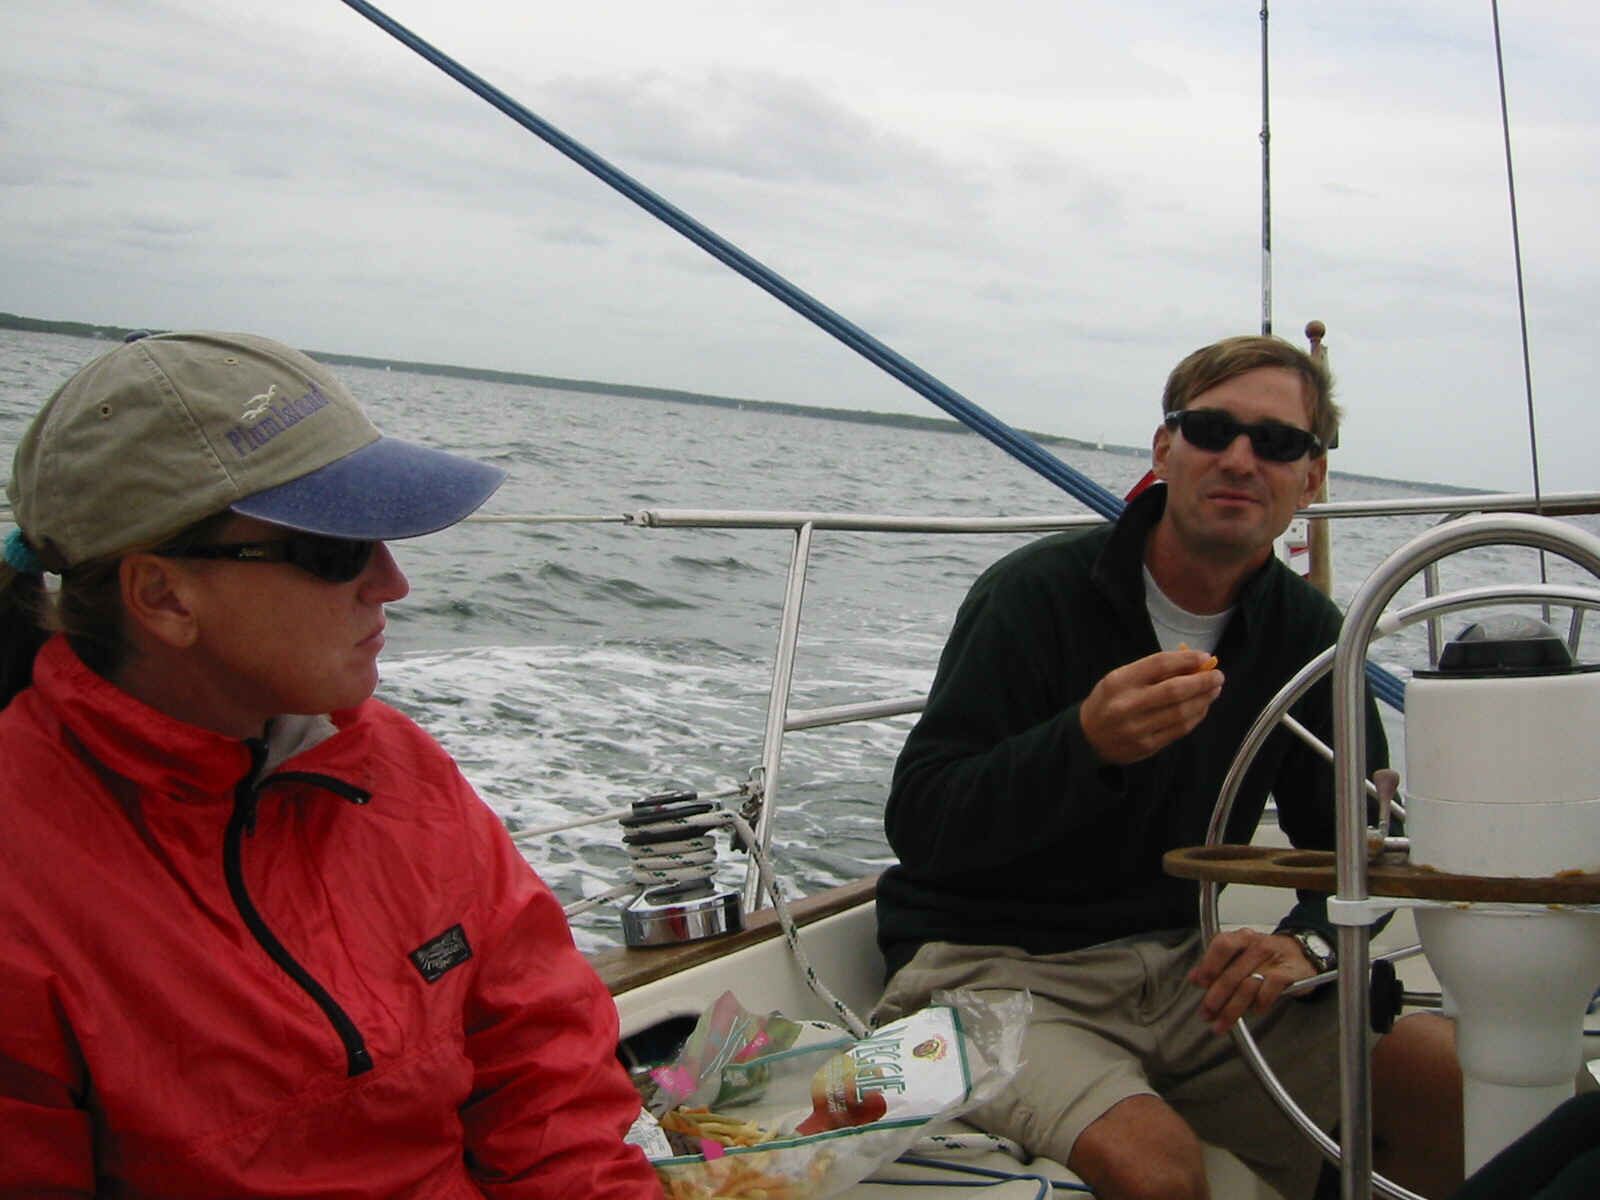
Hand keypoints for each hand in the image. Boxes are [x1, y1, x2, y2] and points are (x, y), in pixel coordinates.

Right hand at [1079, 650, 1222, 764]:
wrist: (1088, 737)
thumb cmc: (1109, 701)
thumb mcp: (1122, 678)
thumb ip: (1153, 671)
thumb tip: (1192, 664)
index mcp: (1120, 682)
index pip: (1159, 665)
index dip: (1186, 660)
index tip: (1205, 657)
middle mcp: (1128, 705)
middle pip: (1175, 690)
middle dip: (1202, 682)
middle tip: (1218, 676)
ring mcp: (1138, 728)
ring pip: (1181, 712)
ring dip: (1203, 700)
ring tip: (1213, 690)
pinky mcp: (1147, 746)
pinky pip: (1179, 730)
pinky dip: (1196, 716)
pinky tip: (1202, 707)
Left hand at [1187, 929, 1316, 1033]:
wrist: (1302, 952)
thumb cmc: (1266, 955)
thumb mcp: (1241, 953)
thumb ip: (1217, 964)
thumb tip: (1194, 978)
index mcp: (1241, 937)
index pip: (1221, 946)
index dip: (1208, 965)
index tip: (1198, 983)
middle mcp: (1256, 946)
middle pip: (1232, 973)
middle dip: (1216, 997)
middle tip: (1207, 1013)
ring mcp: (1272, 960)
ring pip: (1247, 986)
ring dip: (1232, 1008)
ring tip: (1222, 1022)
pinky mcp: (1287, 974)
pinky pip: (1268, 992)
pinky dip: (1259, 1004)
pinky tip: (1254, 1011)